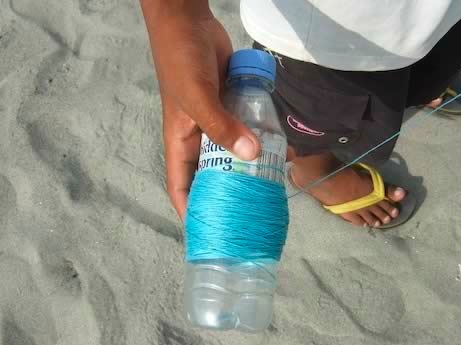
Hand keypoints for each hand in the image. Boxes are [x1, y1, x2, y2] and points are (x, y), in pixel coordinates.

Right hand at [141, 1, 260, 219]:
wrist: (191, 23)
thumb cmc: (182, 63)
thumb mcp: (196, 98)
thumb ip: (221, 126)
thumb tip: (252, 156)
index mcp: (180, 143)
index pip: (181, 187)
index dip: (192, 212)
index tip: (211, 233)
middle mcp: (199, 138)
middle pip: (211, 176)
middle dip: (227, 195)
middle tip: (251, 215)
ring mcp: (218, 123)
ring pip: (232, 155)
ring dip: (247, 169)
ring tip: (270, 189)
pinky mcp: (233, 107)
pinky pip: (246, 130)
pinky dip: (257, 141)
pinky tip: (276, 151)